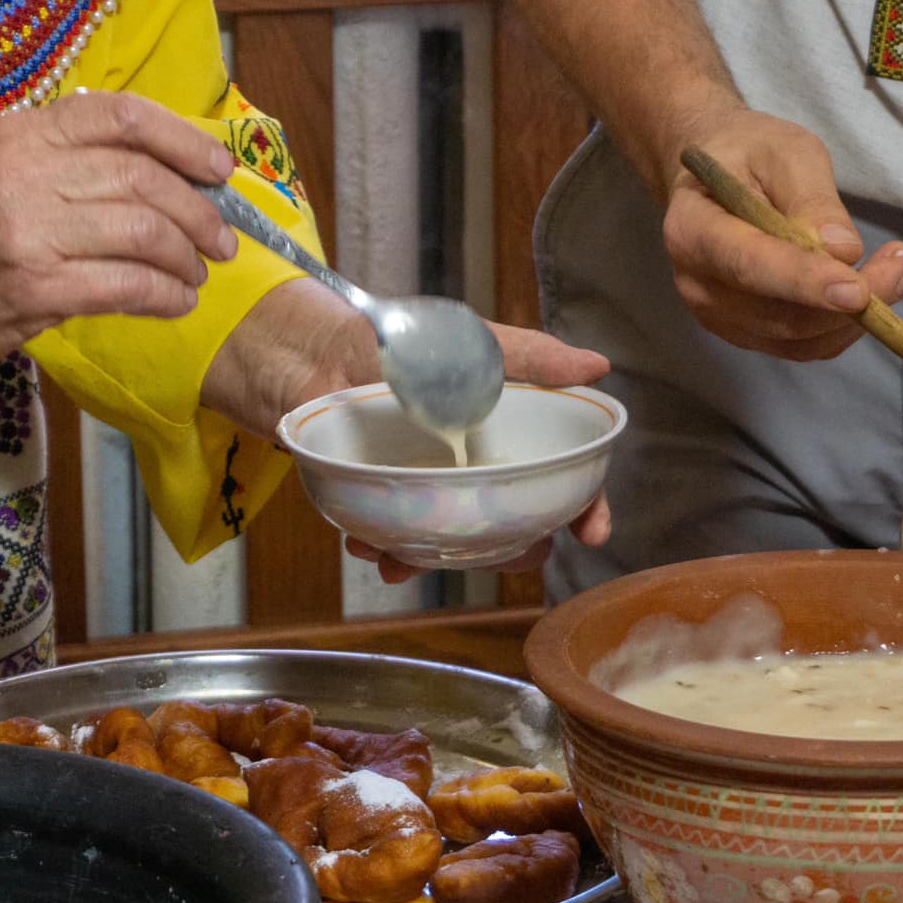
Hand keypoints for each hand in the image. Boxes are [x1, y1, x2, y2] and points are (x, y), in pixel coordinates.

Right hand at [0, 91, 238, 389]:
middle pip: (144, 179)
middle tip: (222, 241)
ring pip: (144, 232)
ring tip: (195, 274)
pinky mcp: (36, 287)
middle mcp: (24, 172)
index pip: (122, 116)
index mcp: (22, 134)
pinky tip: (177, 302)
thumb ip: (75, 161)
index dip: (185, 140)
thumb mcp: (9, 174)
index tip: (221, 169)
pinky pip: (129, 285)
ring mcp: (27, 230)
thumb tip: (173, 165)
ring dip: (185, 258)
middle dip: (200, 213)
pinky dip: (166, 296)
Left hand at [199, 280, 611, 581]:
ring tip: (419, 562)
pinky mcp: (386, 502)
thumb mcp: (469, 342)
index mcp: (505, 430)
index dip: (584, 505)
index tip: (590, 532)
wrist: (304, 355)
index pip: (562, 474)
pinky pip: (399, 542)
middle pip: (518, 520)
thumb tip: (598, 366)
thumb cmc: (390, 340)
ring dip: (446, 561)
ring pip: (459, 541)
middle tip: (513, 556)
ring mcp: (431, 488)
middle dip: (519, 550)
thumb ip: (530, 356)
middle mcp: (474, 465)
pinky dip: (389, 552)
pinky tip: (374, 549)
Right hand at [661, 107, 902, 360]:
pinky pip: (803, 346)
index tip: (858, 289)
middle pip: (780, 316)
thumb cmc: (749, 153)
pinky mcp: (746, 333)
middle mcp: (699, 286)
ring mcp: (720, 317)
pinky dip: (846, 326)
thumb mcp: (786, 152)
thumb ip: (811, 199)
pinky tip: (877, 291)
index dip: (804, 283)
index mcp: (693, 230)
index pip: (750, 266)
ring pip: (798, 339)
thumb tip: (842, 251)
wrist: (715, 175)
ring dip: (858, 317)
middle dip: (850, 303)